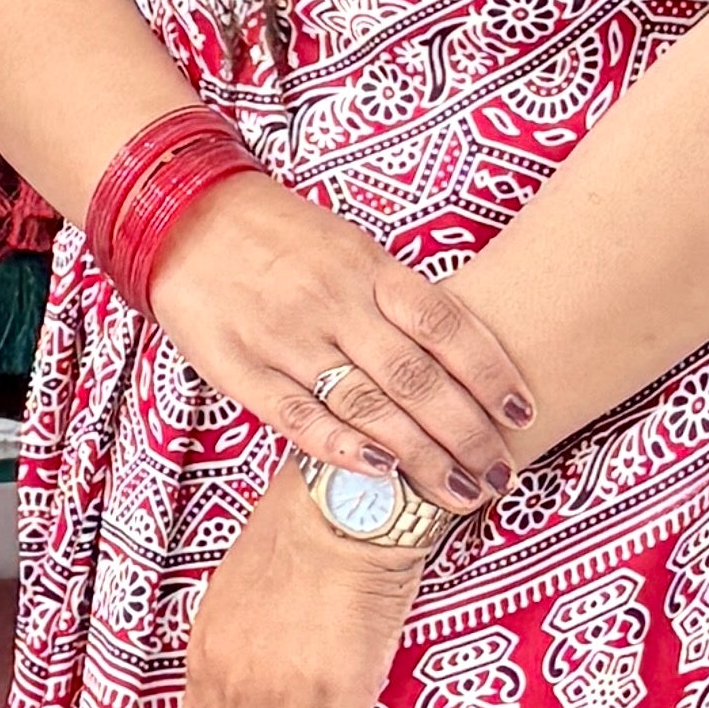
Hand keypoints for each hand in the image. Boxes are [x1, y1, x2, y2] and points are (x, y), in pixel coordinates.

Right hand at [149, 175, 533, 514]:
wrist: (185, 215)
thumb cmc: (281, 236)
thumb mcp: (350, 247)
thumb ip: (396, 298)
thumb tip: (460, 354)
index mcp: (368, 268)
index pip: (444, 323)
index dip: (489, 369)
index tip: (523, 409)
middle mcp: (333, 303)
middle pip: (415, 376)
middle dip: (466, 431)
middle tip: (501, 472)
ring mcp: (286, 338)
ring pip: (366, 404)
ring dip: (420, 455)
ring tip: (459, 492)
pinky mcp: (241, 369)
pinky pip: (298, 416)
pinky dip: (342, 448)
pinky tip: (382, 474)